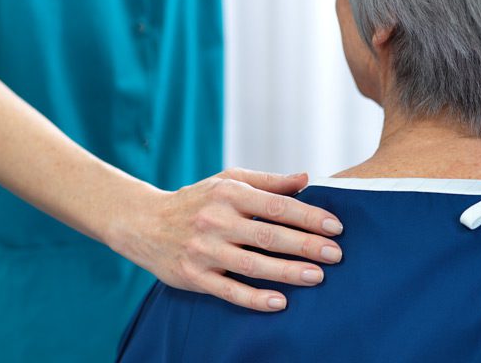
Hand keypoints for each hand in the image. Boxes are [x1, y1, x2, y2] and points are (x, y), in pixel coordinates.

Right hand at [107, 168, 342, 311]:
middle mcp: (216, 220)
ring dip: (287, 272)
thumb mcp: (228, 180)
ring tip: (317, 277)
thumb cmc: (197, 200)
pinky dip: (255, 298)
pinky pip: (229, 291)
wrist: (144, 223)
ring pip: (252, 265)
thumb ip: (268, 181)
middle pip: (268, 235)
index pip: (276, 205)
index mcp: (228, 193)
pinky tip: (280, 302)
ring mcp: (203, 250)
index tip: (336, 227)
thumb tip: (306, 179)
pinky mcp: (193, 276)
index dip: (309, 216)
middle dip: (306, 245)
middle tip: (336, 255)